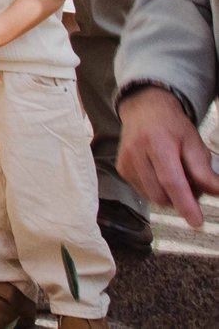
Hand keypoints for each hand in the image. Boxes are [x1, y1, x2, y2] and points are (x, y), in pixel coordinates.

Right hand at [118, 85, 218, 227]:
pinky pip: (143, 193)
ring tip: (175, 177)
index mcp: (157, 142)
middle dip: (180, 199)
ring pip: (152, 197)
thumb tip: (216, 192)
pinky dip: (156, 190)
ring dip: (168, 196)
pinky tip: (160, 175)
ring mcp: (126, 161)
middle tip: (191, 186)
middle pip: (161, 194)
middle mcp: (137, 151)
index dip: (185, 203)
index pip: (171, 180)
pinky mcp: (121, 169)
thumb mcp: (194, 143)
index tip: (196, 220)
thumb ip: (203, 170)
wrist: (144, 110)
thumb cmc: (171, 125)